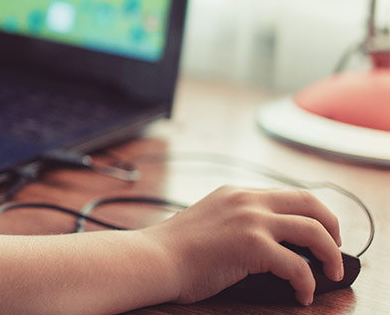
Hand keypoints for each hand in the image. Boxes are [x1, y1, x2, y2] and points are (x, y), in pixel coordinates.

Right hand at [146, 186, 343, 305]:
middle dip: (332, 227)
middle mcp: (247, 200)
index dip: (312, 214)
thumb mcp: (209, 219)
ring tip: (330, 274)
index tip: (319, 233)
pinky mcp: (253, 245)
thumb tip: (271, 244)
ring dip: (330, 255)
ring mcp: (251, 220)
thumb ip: (237, 220)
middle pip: (311, 203)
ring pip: (314, 231)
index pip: (288, 194)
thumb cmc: (176, 251)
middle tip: (333, 251)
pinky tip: (300, 295)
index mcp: (236, 192)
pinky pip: (298, 267)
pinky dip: (307, 284)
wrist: (154, 259)